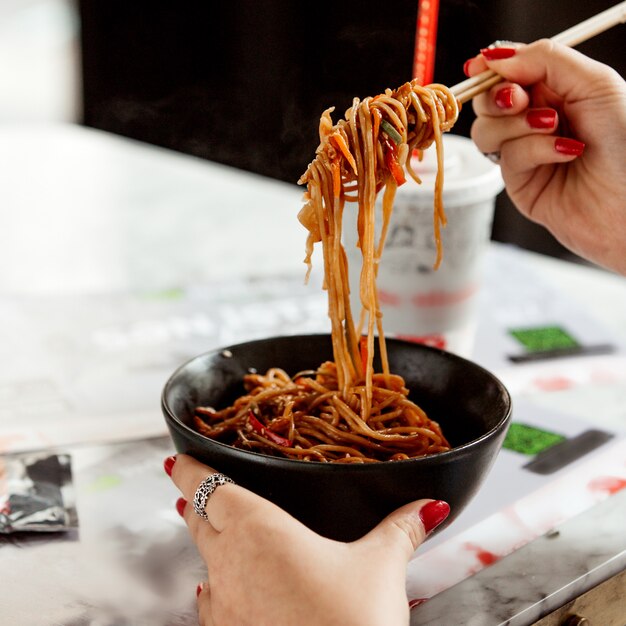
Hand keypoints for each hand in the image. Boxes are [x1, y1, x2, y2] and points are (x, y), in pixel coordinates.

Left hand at [165, 454, 449, 625]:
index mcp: (260, 530)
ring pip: (202, 560)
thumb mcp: (381, 565)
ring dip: (205, 543)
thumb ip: (403, 528)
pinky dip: (214, 588)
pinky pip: (210, 603)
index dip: (191, 470)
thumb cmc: (351, 623)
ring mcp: (224, 605)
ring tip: (209, 532)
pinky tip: (224, 591)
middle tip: (190, 488)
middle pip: (200, 521)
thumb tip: (429, 505)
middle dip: (194, 501)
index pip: (209, 488)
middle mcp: (231, 563)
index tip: (178, 459)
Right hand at [464, 40, 625, 274]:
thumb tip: (494, 56)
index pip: (509, 72)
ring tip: (553, 128)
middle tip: (519, 100)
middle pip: (487, 101)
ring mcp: (524, 153)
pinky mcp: (518, 183)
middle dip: (498, 97)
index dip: (491, 68)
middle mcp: (535, 120)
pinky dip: (533, 150)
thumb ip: (544, 60)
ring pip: (485, 130)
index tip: (480, 67)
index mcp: (555, 91)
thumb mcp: (594, 83)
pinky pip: (505, 158)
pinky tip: (565, 153)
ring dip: (516, 125)